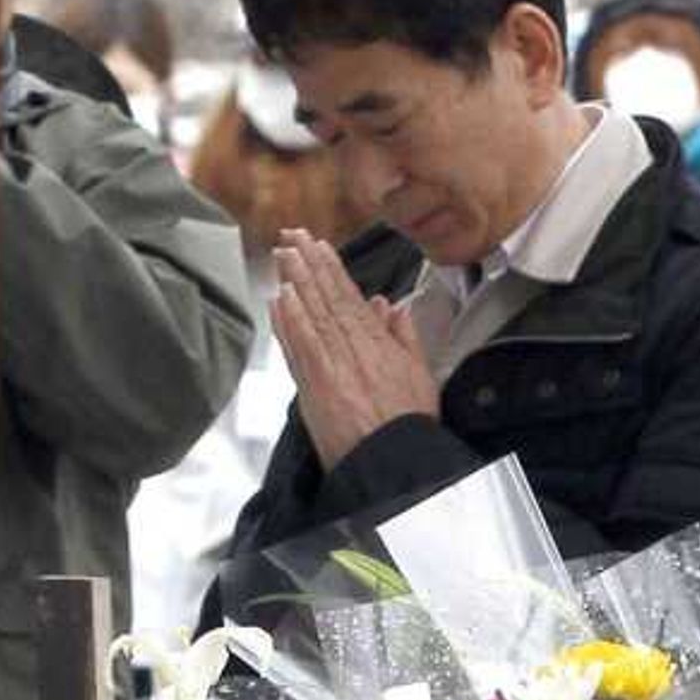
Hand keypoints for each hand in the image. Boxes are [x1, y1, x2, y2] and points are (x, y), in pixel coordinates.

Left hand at [273, 229, 439, 466]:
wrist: (392, 463)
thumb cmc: (407, 425)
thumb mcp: (420, 375)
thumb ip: (406, 336)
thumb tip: (392, 306)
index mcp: (379, 343)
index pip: (349, 297)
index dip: (331, 268)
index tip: (317, 245)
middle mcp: (353, 350)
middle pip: (326, 299)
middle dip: (307, 265)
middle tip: (290, 236)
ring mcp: (331, 367)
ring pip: (310, 316)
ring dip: (294, 282)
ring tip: (281, 255)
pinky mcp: (314, 388)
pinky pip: (299, 346)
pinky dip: (288, 321)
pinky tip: (279, 300)